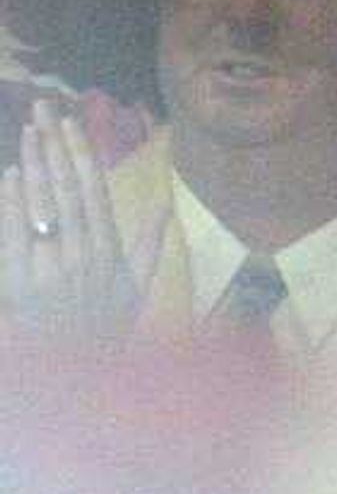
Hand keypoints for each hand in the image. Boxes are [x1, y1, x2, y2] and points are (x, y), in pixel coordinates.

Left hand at [1, 101, 153, 339]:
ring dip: (33, 166)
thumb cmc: (106, 333)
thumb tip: (164, 207)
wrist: (75, 382)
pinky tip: (11, 177)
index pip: (93, 190)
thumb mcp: (135, 292)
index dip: (81, 154)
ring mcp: (52, 268)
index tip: (70, 123)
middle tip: (42, 111)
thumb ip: (149, 248)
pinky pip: (16, 237)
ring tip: (25, 133)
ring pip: (43, 207)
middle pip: (67, 189)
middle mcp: (83, 253)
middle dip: (53, 147)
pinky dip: (13, 205)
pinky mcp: (21, 284)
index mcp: (109, 251)